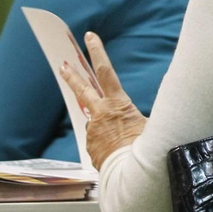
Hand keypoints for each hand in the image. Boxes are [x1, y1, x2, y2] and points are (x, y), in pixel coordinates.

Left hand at [56, 32, 147, 169]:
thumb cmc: (147, 148)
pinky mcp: (90, 145)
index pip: (105, 71)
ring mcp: (93, 130)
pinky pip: (98, 139)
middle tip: (62, 65)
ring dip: (105, 126)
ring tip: (120, 140)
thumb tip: (146, 113)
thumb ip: (142, 115)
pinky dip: (106, 143)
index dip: (98, 52)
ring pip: (96, 121)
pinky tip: (117, 152)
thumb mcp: (151, 124)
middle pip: (83, 88)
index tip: (90, 37)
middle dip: (72, 75)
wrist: (132, 173)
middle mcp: (101, 113)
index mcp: (118, 103)